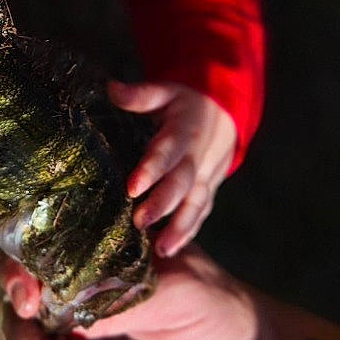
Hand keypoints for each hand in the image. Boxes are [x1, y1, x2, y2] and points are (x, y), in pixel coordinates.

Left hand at [110, 80, 237, 255]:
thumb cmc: (185, 104)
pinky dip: (189, 232)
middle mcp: (197, 158)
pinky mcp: (209, 190)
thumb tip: (112, 88)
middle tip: (140, 223)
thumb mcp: (166, 92)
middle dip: (162, 205)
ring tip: (162, 250)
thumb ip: (141, 95)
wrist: (227, 113)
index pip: (167, 152)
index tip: (133, 187)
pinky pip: (201, 213)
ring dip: (180, 228)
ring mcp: (206, 177)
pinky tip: (173, 249)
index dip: (151, 169)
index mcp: (184, 132)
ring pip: (195, 204)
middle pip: (181, 184)